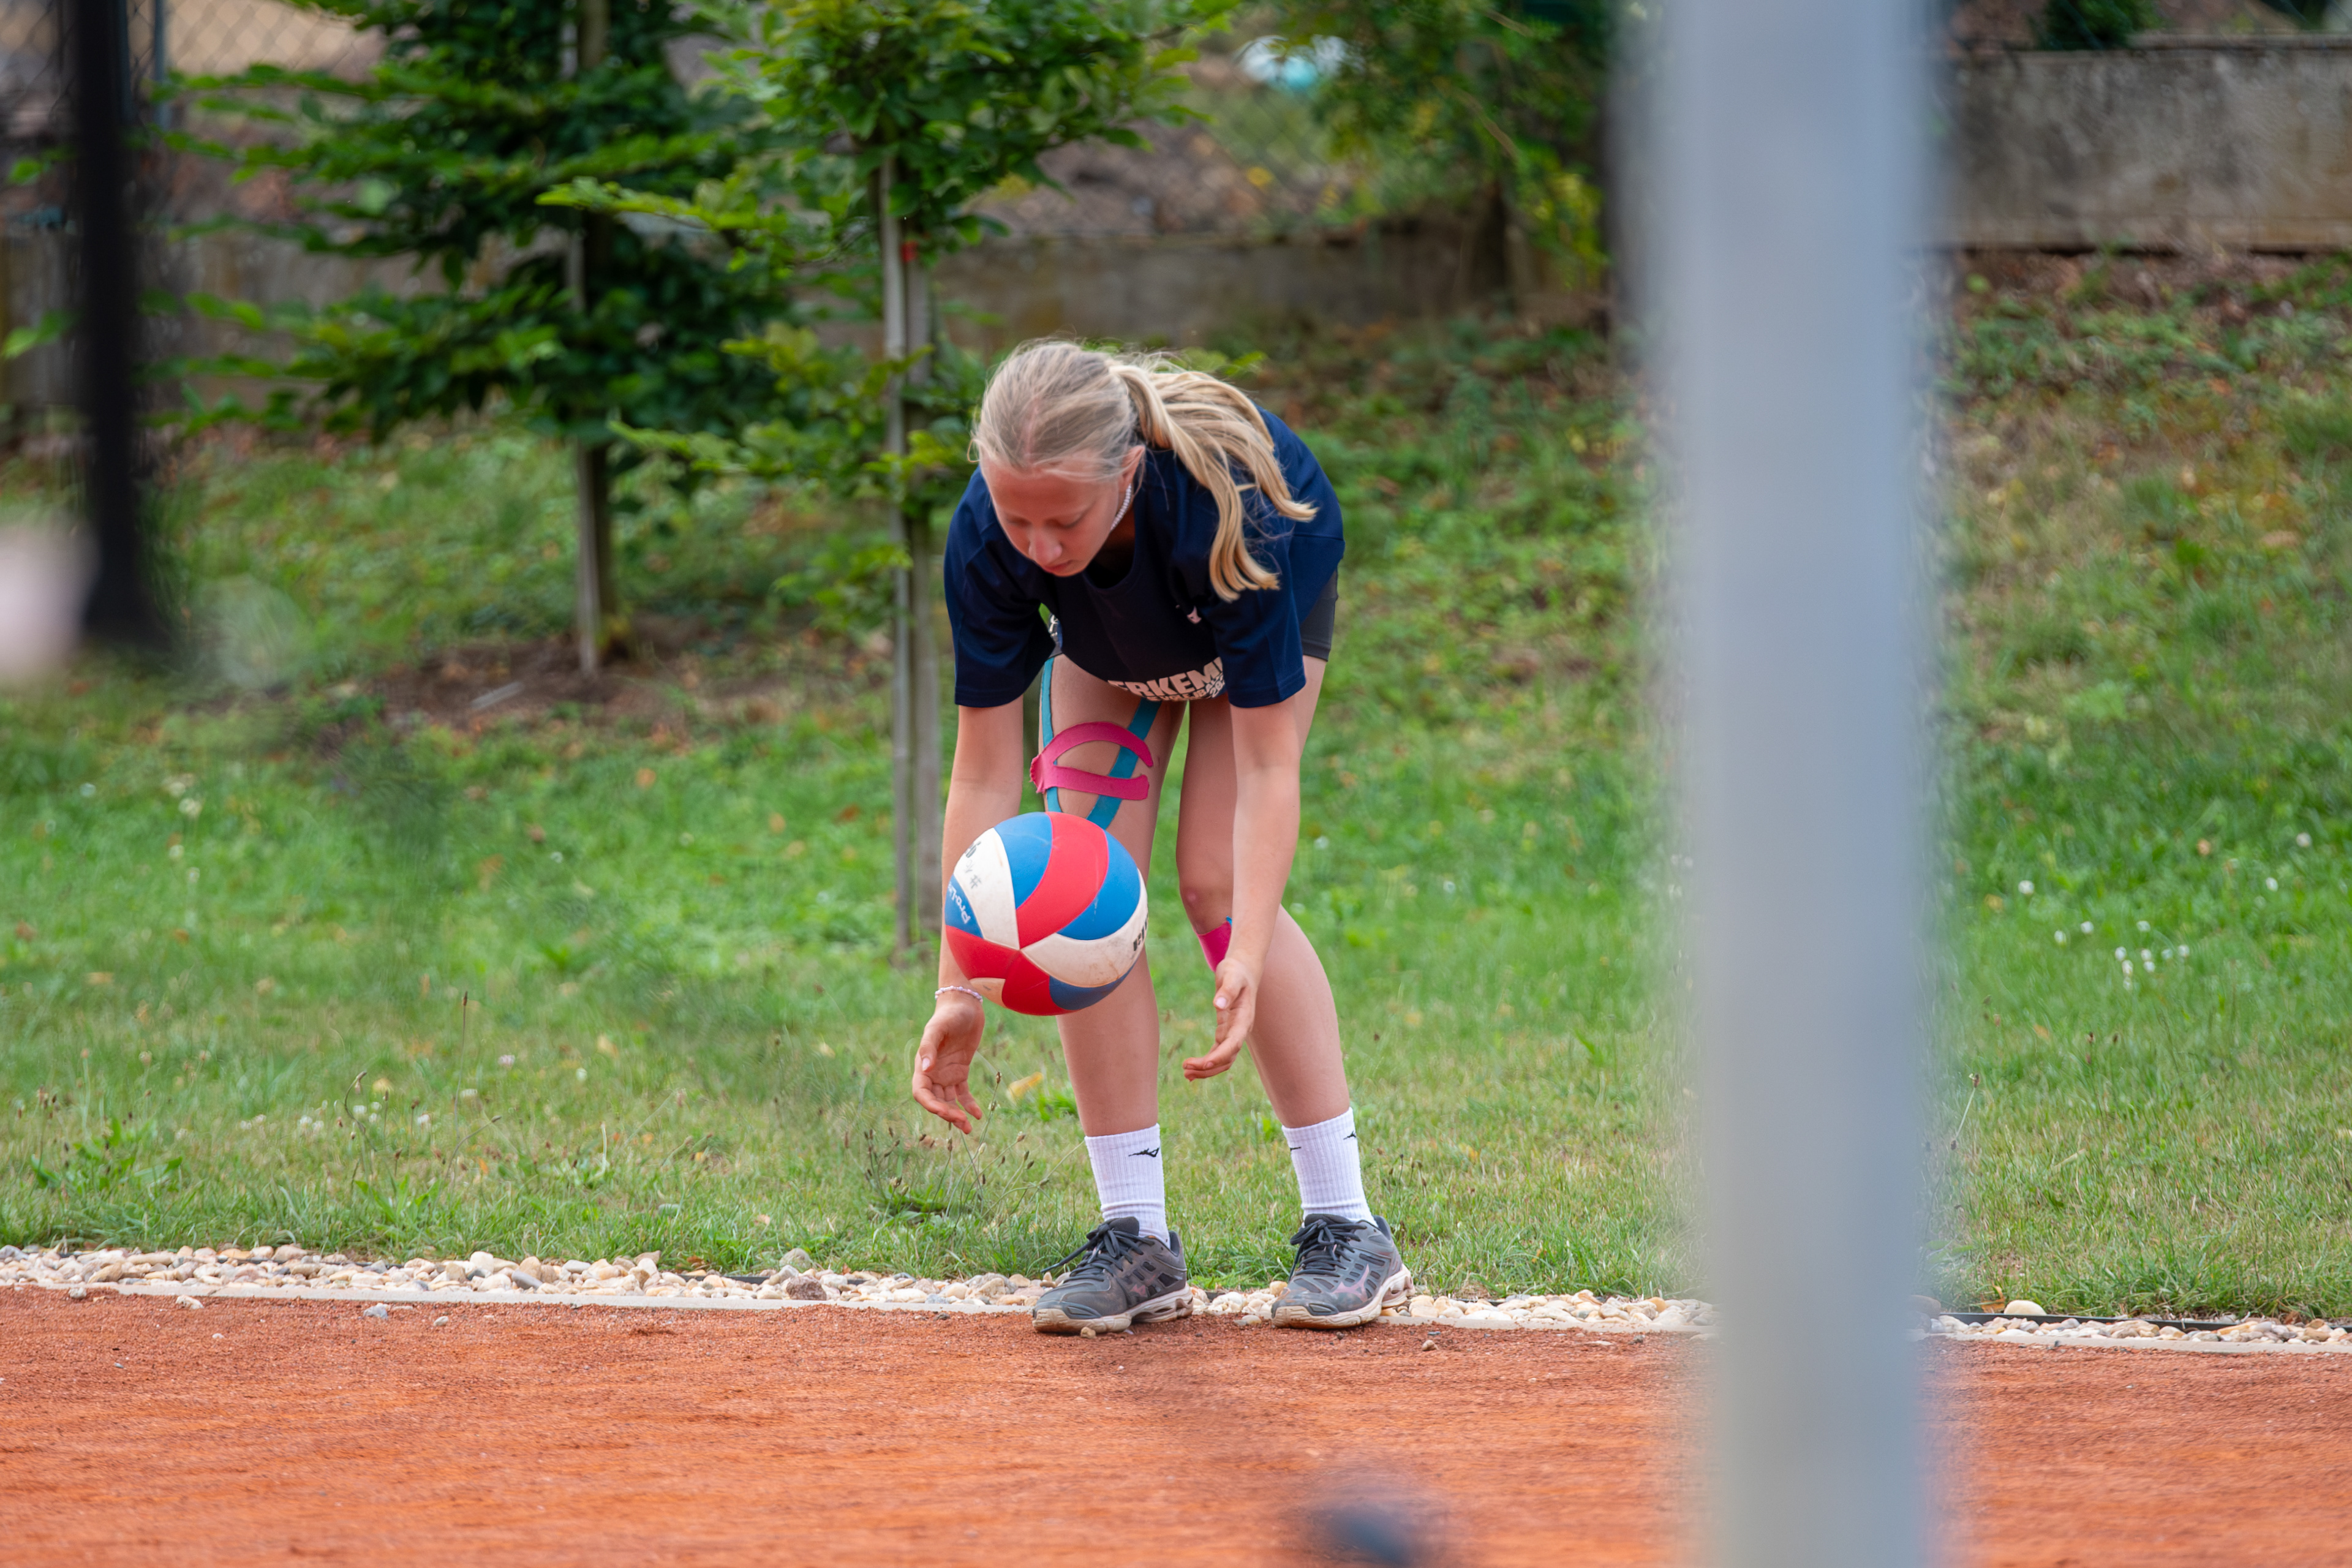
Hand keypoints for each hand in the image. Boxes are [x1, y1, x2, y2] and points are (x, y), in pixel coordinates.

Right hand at [912, 993, 986, 1132]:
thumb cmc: (948, 1014)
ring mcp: (946, 1074)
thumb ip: (929, 1047)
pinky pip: (962, 1093)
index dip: (930, 1105)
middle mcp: (933, 1073)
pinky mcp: (960, 1072)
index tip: (944, 1112)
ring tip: (969, 1127)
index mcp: (923, 1065)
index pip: (921, 1092)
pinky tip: (978, 1114)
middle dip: (946, 1114)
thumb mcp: (938, 1028)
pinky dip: (968, 1104)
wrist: (964, 1004)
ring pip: (949, 1101)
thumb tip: (926, 1068)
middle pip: (935, 1101)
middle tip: (962, 1123)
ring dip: (957, 1115)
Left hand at [1183, 955, 1258, 1080]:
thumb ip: (1227, 990)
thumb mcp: (1232, 976)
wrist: (1243, 970)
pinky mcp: (1225, 1032)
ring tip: (1186, 1073)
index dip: (1220, 1056)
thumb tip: (1218, 1004)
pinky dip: (1206, 1062)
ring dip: (1206, 1069)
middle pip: (1228, 1058)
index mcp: (1244, 1020)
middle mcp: (1241, 1031)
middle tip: (1186, 1070)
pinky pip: (1217, 1052)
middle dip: (1209, 1067)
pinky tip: (1192, 1067)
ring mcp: (1234, 1033)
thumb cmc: (1237, 972)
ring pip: (1223, 1060)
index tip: (1204, 1063)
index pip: (1234, 1044)